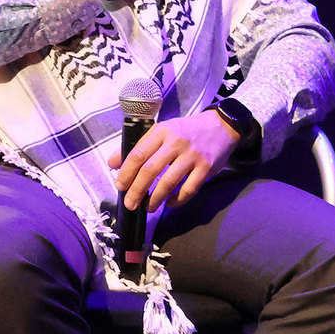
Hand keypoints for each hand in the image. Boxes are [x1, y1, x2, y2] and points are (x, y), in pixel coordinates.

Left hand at [110, 109, 240, 209]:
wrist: (222, 126)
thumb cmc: (187, 130)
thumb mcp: (162, 131)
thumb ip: (140, 146)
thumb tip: (113, 163)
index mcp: (162, 132)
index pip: (138, 154)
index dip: (126, 172)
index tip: (119, 186)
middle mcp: (176, 143)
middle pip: (150, 169)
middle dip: (137, 190)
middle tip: (130, 203)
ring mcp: (192, 156)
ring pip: (169, 182)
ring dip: (155, 198)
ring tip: (148, 207)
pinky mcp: (206, 167)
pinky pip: (188, 189)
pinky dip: (177, 200)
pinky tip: (169, 203)